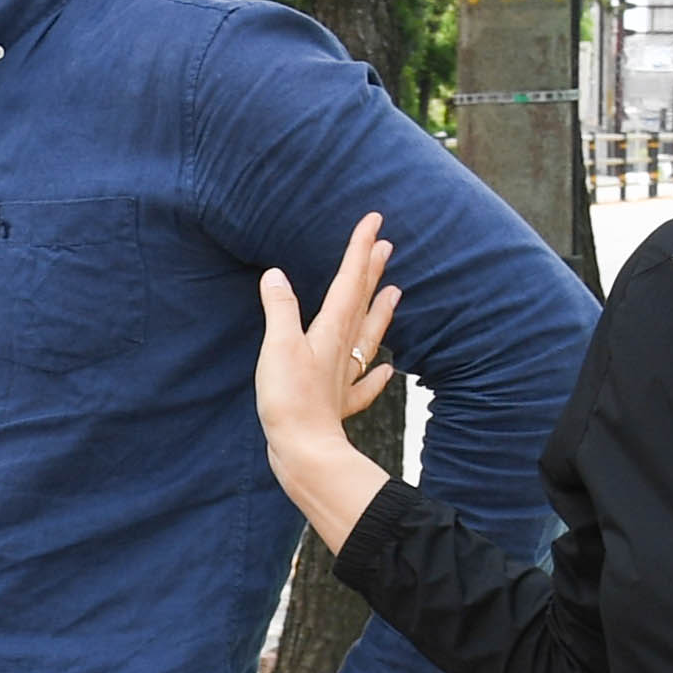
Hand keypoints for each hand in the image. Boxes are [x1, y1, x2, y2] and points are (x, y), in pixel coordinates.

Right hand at [250, 212, 401, 547]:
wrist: (305, 451)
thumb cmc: (290, 399)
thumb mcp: (278, 347)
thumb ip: (280, 309)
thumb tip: (276, 275)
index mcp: (330, 330)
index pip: (349, 281)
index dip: (359, 249)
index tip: (374, 221)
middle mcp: (343, 349)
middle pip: (363, 302)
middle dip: (373, 271)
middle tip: (387, 245)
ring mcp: (344, 377)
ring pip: (369, 337)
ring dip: (382, 312)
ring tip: (396, 292)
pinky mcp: (338, 403)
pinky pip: (364, 384)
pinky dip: (377, 375)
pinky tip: (387, 370)